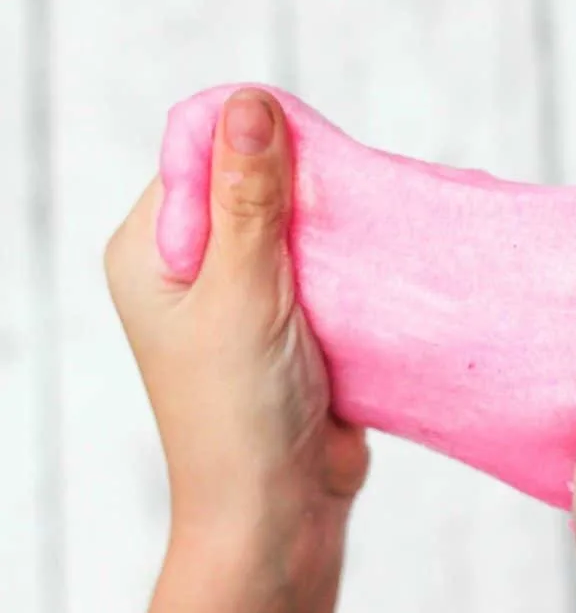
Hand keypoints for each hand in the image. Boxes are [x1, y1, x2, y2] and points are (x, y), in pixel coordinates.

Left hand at [104, 88, 368, 612]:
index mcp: (153, 251)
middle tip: (353, 194)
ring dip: (336, 223)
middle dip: (305, 183)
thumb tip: (250, 103)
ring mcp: (247, 293)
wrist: (280, 509)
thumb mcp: (240, 293)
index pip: (197, 155)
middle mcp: (195, 265)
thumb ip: (248, 200)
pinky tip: (385, 254)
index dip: (254, 140)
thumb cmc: (238, 410)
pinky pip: (326, 266)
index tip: (314, 154)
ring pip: (296, 225)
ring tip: (376, 223)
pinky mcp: (296, 319)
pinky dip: (356, 257)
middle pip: (253, 184)